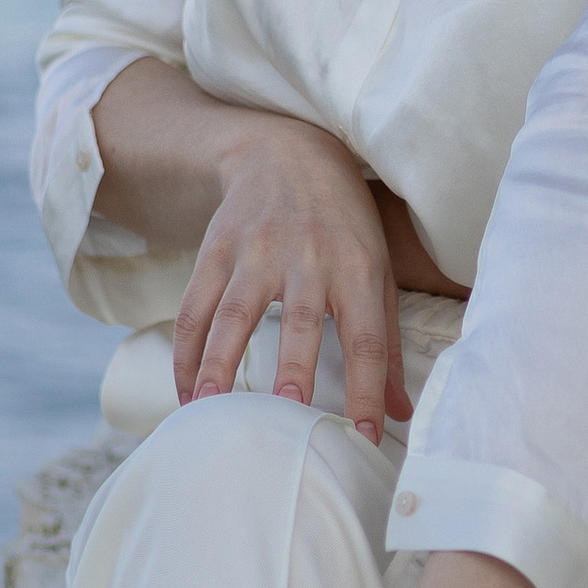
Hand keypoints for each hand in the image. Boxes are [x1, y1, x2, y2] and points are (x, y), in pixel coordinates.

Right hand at [175, 115, 411, 443]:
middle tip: (286, 412)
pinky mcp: (216, 248)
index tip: (363, 436)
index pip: (366, 336)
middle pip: (299, 319)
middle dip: (293, 366)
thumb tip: (400, 413)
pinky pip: (194, 307)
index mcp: (357, 268)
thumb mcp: (377, 272)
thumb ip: (387, 344)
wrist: (287, 151)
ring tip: (209, 411)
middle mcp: (308, 258)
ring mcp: (256, 252)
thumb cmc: (344, 225)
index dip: (366, 387)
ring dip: (219, 364)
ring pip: (232, 313)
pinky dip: (186, 353)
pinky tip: (187, 393)